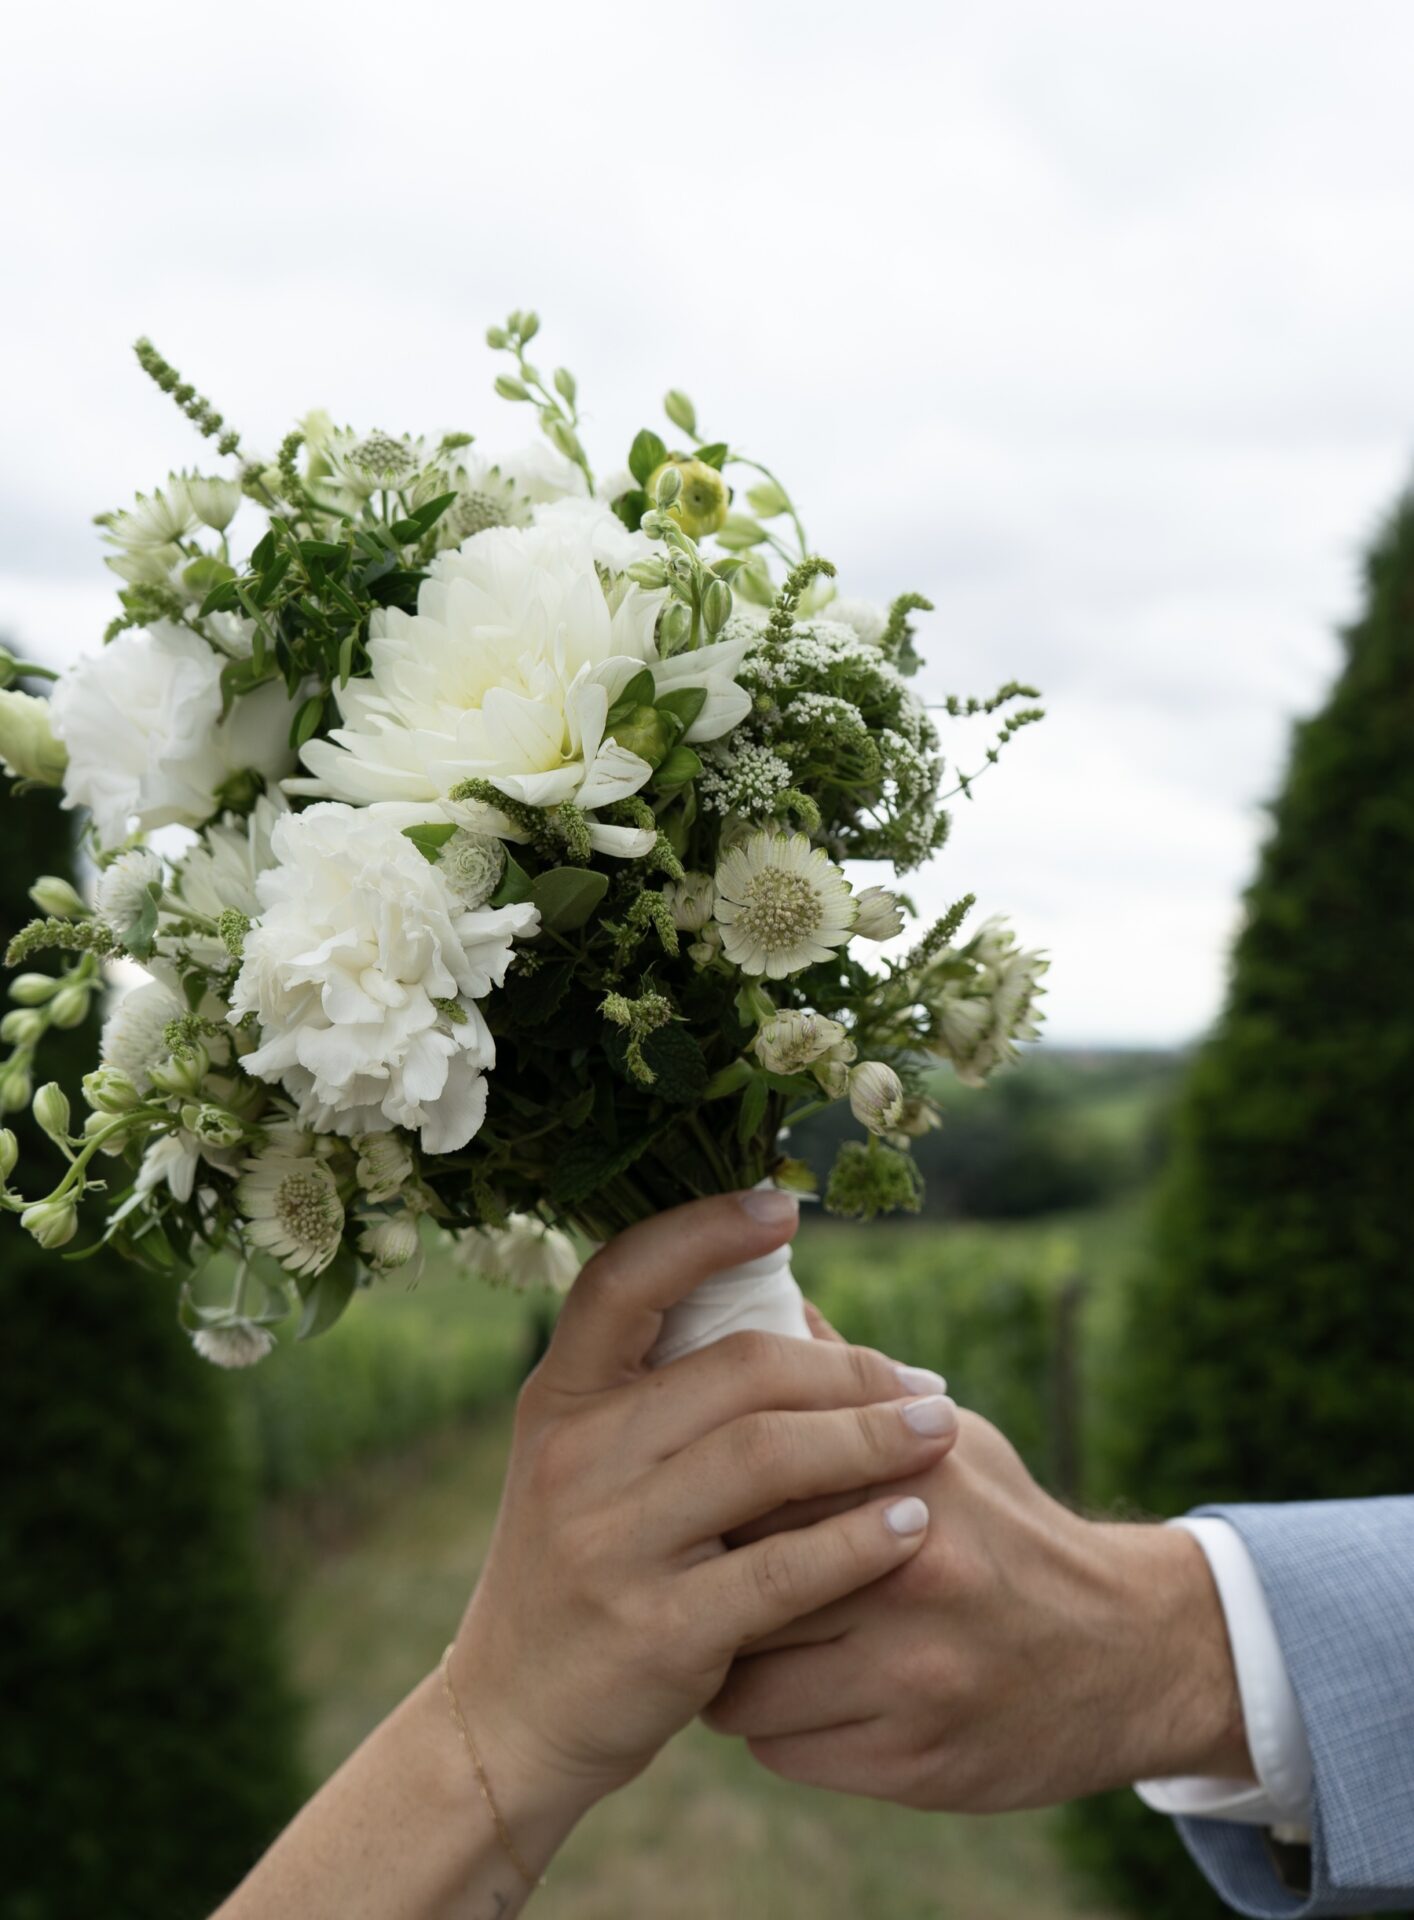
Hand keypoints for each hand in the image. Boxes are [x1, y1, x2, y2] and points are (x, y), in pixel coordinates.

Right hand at [452, 1191, 961, 1822]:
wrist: (509, 1720)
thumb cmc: (579, 1570)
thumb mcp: (588, 1465)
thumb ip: (663, 1392)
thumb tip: (789, 1305)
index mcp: (560, 1399)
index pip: (623, 1279)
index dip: (704, 1231)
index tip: (783, 1211)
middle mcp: (577, 1457)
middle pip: (736, 1370)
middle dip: (848, 1369)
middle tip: (924, 1383)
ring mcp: (611, 1543)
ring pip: (765, 1456)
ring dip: (870, 1436)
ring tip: (941, 1432)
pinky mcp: (655, 1630)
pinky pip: (779, 1569)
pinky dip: (856, 1541)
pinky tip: (910, 1525)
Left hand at [706, 1403, 1252, 1811]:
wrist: (1132, 1654)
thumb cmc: (1013, 1531)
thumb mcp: (951, 1440)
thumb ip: (851, 1387)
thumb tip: (765, 1302)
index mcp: (910, 1478)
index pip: (753, 1477)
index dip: (706, 1492)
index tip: (693, 1500)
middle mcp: (910, 1574)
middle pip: (733, 1578)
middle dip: (702, 1580)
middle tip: (695, 1575)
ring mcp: (910, 1677)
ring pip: (740, 1683)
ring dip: (726, 1666)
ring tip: (738, 1642)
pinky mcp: (911, 1763)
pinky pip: (779, 1749)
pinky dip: (769, 1726)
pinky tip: (792, 1695)